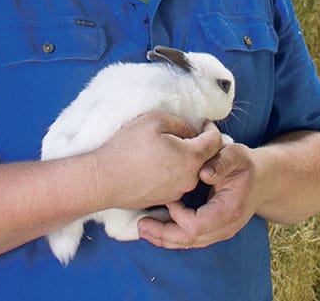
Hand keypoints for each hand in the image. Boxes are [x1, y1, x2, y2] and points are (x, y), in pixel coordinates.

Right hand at [91, 113, 224, 211]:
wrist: (104, 180)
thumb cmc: (127, 148)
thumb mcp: (155, 121)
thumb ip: (181, 123)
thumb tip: (192, 131)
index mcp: (191, 158)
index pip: (215, 141)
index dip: (210, 128)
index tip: (202, 122)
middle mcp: (190, 179)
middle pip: (204, 158)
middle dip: (198, 144)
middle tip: (180, 133)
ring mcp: (177, 192)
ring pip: (190, 170)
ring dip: (184, 159)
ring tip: (163, 149)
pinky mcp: (165, 199)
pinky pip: (176, 181)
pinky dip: (172, 171)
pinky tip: (154, 164)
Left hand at [137, 140, 262, 249]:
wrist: (263, 179)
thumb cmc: (246, 165)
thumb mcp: (236, 155)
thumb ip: (221, 162)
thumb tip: (204, 173)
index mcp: (229, 210)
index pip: (197, 225)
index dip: (179, 215)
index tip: (169, 197)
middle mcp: (225, 227)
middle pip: (190, 240)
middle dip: (163, 234)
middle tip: (141, 225)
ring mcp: (220, 232)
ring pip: (188, 243)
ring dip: (164, 238)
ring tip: (143, 229)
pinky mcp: (213, 230)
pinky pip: (190, 239)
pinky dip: (172, 235)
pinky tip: (156, 228)